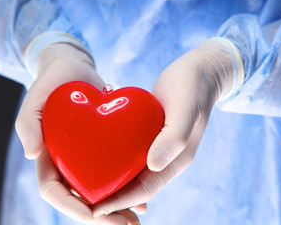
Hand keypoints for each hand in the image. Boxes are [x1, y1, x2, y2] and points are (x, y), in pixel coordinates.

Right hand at [16, 43, 144, 223]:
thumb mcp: (36, 95)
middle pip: (80, 198)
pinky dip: (126, 186)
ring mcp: (85, 157)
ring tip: (137, 219)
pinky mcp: (102, 148)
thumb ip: (28, 122)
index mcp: (48, 156)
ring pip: (99, 190)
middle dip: (100, 216)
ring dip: (116, 208)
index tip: (93, 215)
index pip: (54, 191)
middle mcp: (67, 162)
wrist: (75, 67)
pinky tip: (143, 197)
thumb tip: (31, 155)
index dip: (71, 207)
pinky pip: (113, 172)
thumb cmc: (53, 79)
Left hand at [93, 38, 239, 216]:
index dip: (120, 202)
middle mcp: (166, 159)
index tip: (95, 209)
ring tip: (84, 186)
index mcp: (176, 160)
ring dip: (111, 182)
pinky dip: (114, 161)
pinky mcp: (150, 135)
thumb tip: (154, 165)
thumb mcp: (185, 107)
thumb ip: (174, 137)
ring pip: (131, 172)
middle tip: (82, 202)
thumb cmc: (192, 86)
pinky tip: (95, 159)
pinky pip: (129, 154)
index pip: (145, 190)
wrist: (198, 71)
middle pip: (136, 187)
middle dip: (111, 198)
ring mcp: (158, 147)